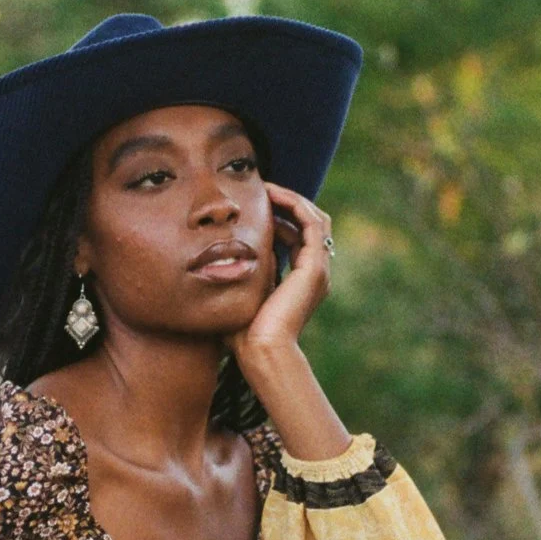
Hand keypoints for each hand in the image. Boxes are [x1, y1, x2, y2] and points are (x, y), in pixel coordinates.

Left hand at [229, 182, 332, 363]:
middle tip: (263, 190)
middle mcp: (315, 273)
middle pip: (311, 224)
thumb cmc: (244, 334)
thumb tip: (221, 258)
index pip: (298, 237)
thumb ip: (244, 274)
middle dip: (288, 204)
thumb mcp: (244, 294)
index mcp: (302, 281)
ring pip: (315, 218)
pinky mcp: (314, 267)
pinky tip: (271, 196)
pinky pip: (312, 223)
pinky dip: (294, 205)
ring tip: (267, 188)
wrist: (260, 351)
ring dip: (292, 200)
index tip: (255, 204)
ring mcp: (318, 270)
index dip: (279, 217)